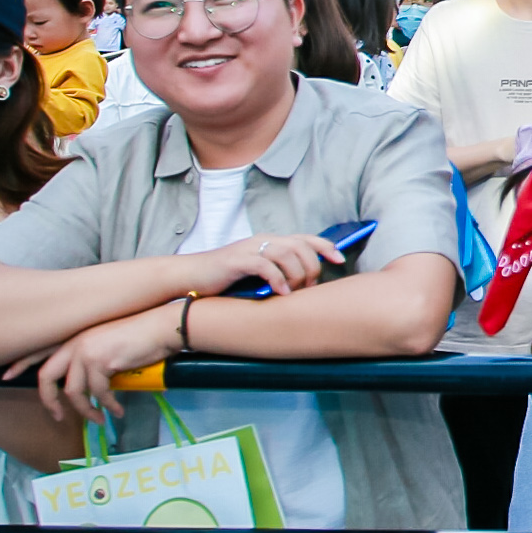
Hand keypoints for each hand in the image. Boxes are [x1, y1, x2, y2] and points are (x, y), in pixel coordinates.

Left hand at [22, 302, 181, 427]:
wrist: (164, 326)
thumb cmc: (143, 335)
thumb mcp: (109, 345)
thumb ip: (92, 359)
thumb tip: (88, 385)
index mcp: (75, 336)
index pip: (39, 349)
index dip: (21, 363)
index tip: (7, 375)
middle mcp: (75, 342)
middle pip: (47, 376)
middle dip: (50, 402)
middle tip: (58, 417)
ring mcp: (86, 351)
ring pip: (73, 391)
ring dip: (86, 410)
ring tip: (99, 419)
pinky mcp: (101, 361)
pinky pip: (98, 393)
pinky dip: (108, 406)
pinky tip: (116, 410)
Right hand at [173, 232, 340, 300]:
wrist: (190, 276)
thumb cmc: (226, 279)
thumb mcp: (258, 274)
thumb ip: (279, 273)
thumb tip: (306, 287)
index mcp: (270, 242)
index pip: (306, 239)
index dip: (326, 247)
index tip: (341, 260)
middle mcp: (263, 241)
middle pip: (301, 246)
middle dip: (312, 268)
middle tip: (309, 289)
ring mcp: (250, 248)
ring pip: (287, 254)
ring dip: (297, 275)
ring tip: (295, 292)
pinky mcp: (237, 261)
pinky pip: (266, 266)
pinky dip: (278, 279)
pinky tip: (280, 293)